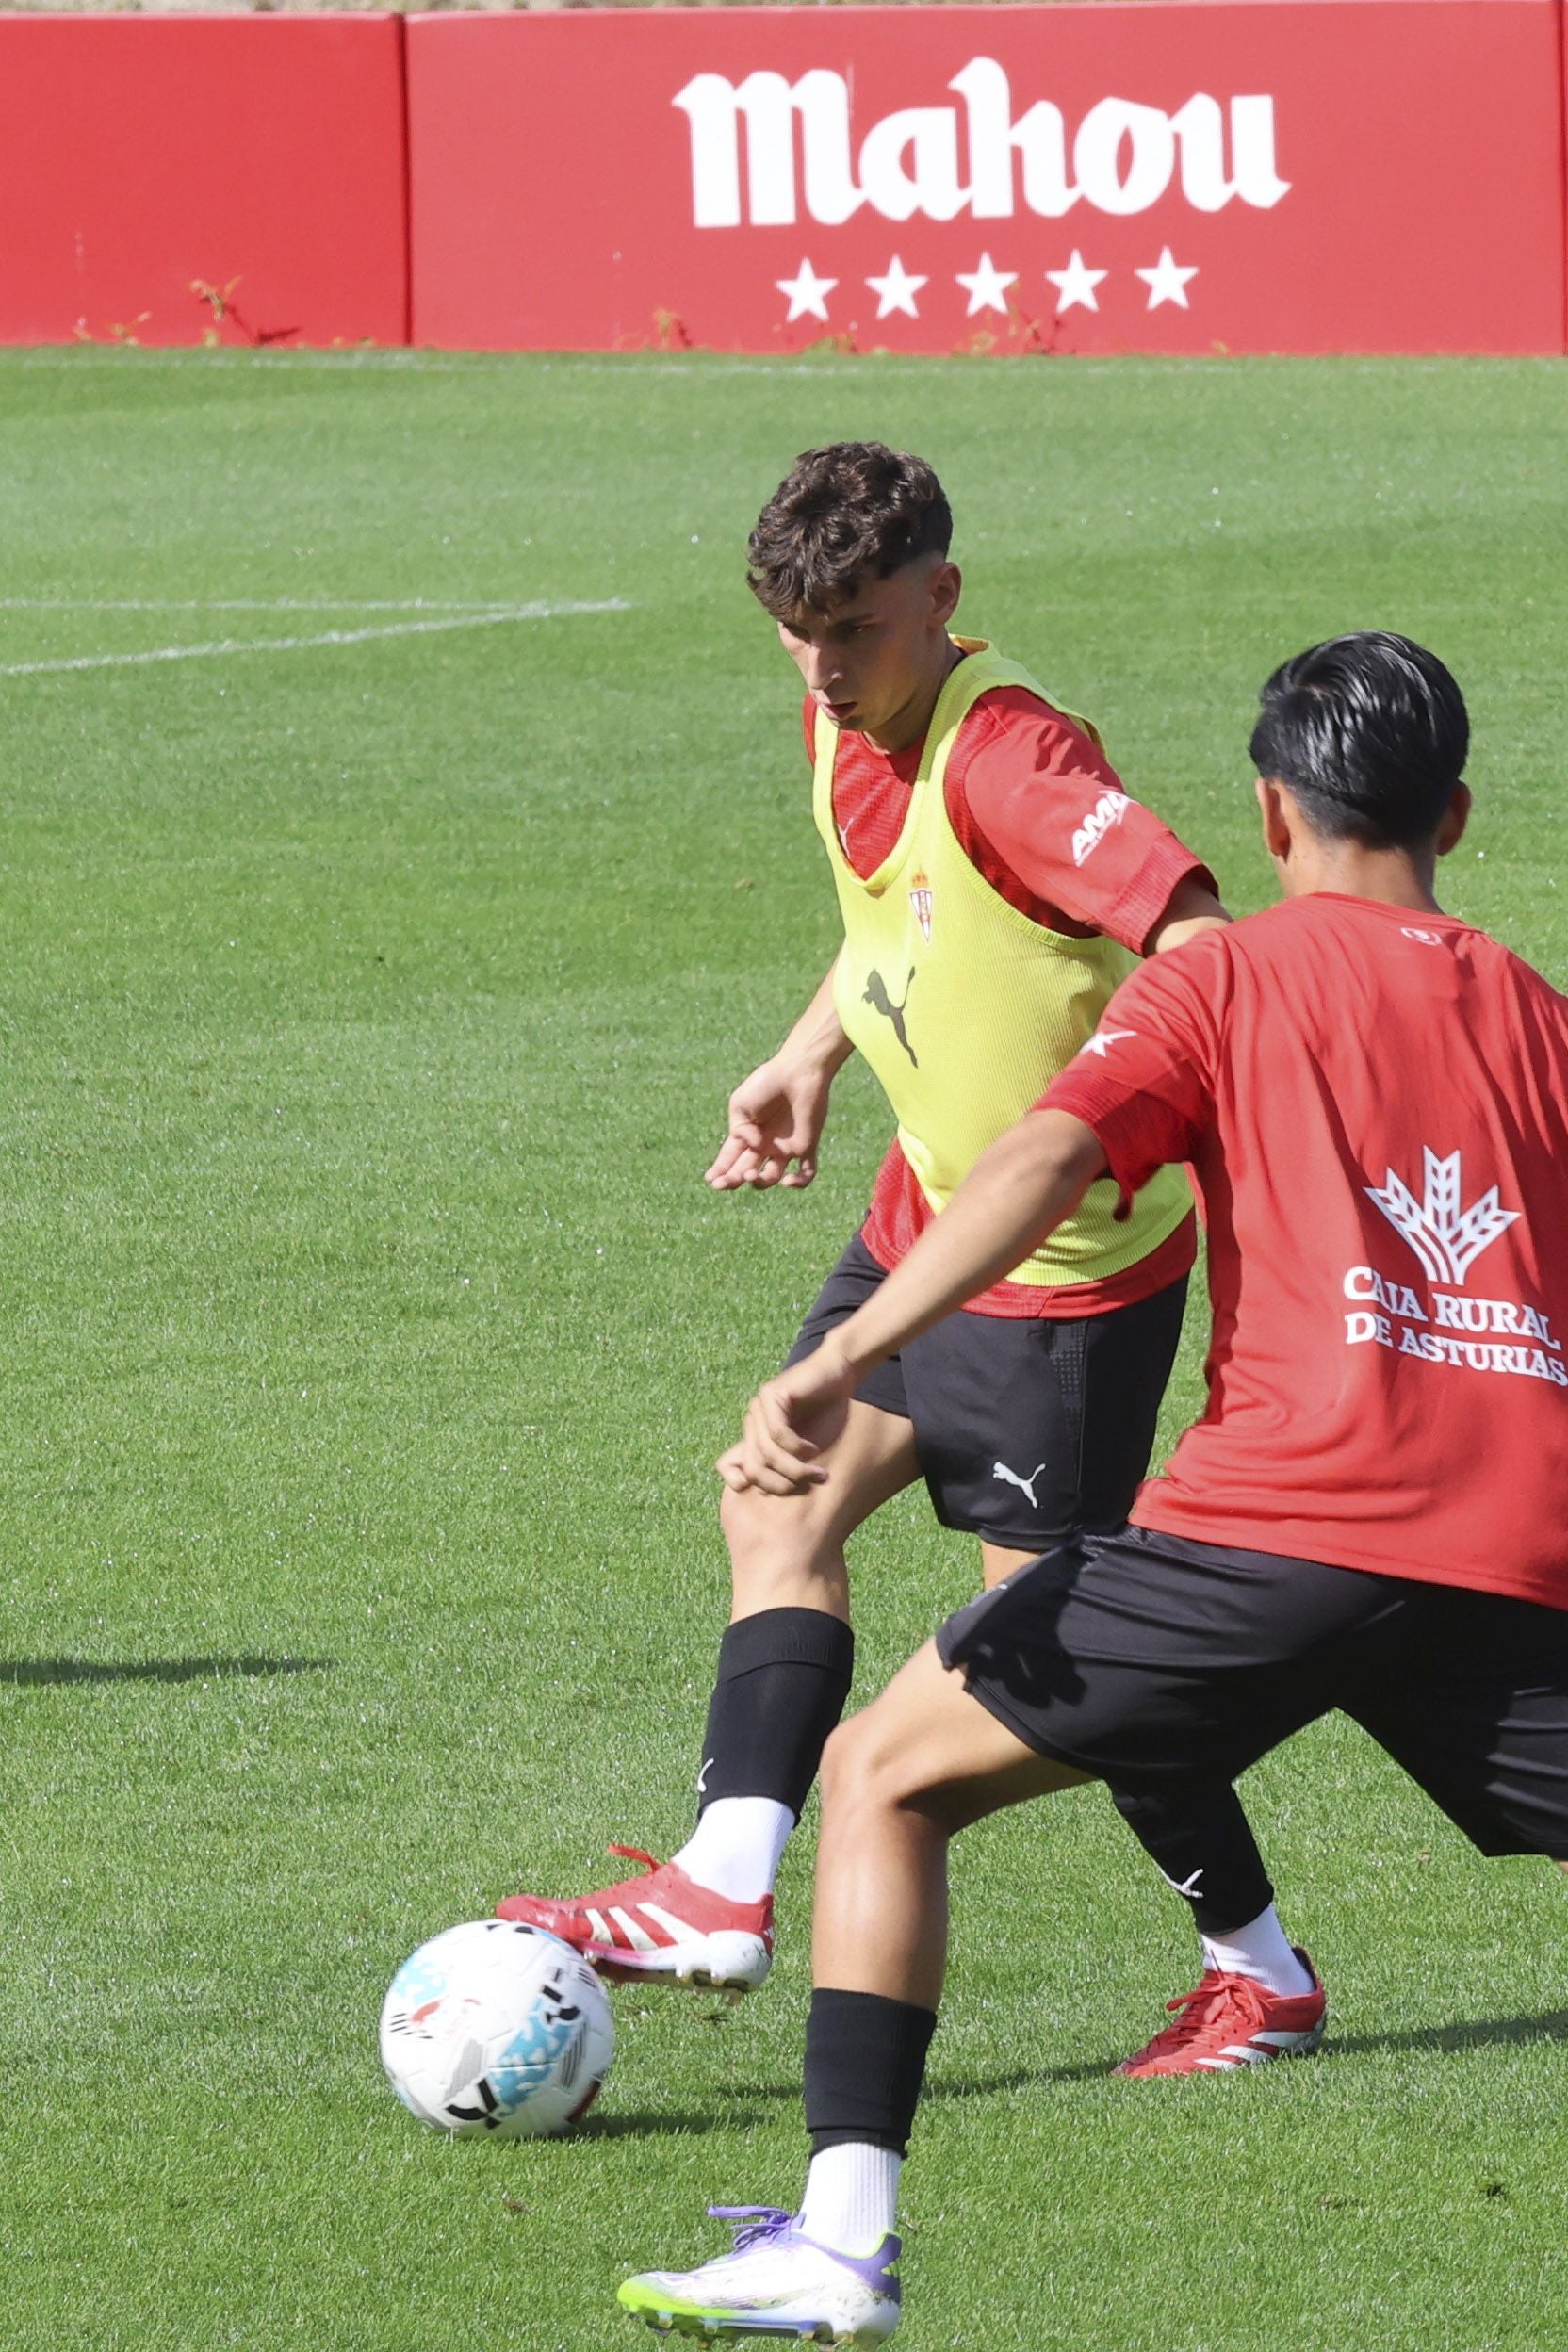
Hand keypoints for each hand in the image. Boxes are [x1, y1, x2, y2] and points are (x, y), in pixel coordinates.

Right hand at [705, 1055, 831, 1190]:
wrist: (798, 1071)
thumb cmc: (766, 1083)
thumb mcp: (739, 1104)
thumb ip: (739, 1129)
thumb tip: (754, 1148)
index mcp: (746, 1133)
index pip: (730, 1159)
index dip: (720, 1171)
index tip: (711, 1179)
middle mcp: (765, 1144)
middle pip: (746, 1172)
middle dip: (733, 1180)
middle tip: (726, 1182)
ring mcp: (785, 1147)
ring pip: (771, 1178)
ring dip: (760, 1182)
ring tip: (751, 1174)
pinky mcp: (807, 1146)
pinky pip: (807, 1174)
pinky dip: (799, 1183)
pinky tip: (787, 1181)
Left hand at [717, 1340, 858, 1495]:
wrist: (840, 1373)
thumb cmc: (826, 1413)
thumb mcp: (806, 1449)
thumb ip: (785, 1467)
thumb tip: (762, 1493)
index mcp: (755, 1436)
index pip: (727, 1465)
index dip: (740, 1483)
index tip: (774, 1493)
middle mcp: (751, 1422)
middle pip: (752, 1468)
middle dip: (781, 1485)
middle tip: (808, 1487)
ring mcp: (758, 1407)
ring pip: (767, 1453)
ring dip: (795, 1470)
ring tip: (818, 1474)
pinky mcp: (771, 1395)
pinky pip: (777, 1433)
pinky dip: (797, 1448)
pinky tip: (813, 1450)